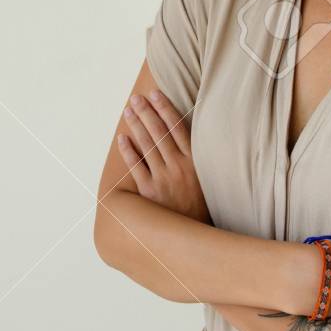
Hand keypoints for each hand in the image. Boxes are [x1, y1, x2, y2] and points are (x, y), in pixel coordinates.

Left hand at [117, 90, 211, 225]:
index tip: (155, 93)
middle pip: (159, 132)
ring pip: (146, 146)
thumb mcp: (207, 178)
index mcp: (195, 161)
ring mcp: (163, 179)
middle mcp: (179, 167)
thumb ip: (197, 157)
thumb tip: (187, 133)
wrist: (196, 236)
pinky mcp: (149, 192)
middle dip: (146, 112)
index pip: (178, 127)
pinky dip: (128, 151)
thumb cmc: (202, 205)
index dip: (165, 108)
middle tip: (136, 98)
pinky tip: (122, 138)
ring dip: (136, 125)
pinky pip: (136, 167)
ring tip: (128, 111)